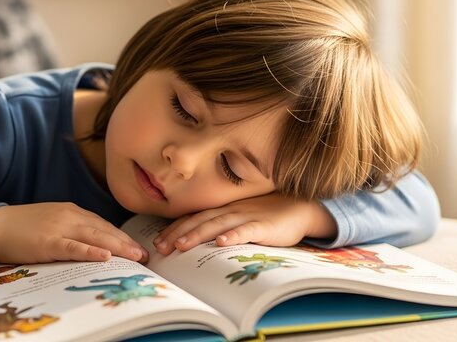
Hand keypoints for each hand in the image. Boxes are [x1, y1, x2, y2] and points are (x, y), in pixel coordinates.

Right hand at [0, 202, 148, 263]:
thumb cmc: (22, 227)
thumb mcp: (52, 222)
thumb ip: (73, 229)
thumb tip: (94, 243)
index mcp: (72, 212)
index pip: (104, 225)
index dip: (122, 237)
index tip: (138, 247)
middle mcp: (70, 216)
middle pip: (105, 230)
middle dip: (127, 243)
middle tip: (145, 256)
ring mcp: (59, 228)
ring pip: (95, 237)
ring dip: (118, 247)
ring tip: (135, 257)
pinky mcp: (47, 242)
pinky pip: (73, 246)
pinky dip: (90, 251)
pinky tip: (104, 256)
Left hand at [152, 193, 336, 254]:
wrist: (299, 209)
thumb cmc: (267, 216)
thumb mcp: (239, 219)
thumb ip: (221, 226)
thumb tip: (197, 242)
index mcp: (223, 210)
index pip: (194, 218)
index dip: (175, 228)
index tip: (157, 241)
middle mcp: (231, 210)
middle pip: (200, 221)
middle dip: (178, 234)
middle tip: (160, 247)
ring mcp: (246, 216)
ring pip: (218, 225)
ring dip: (198, 234)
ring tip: (181, 245)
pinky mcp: (263, 225)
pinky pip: (246, 230)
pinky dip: (233, 235)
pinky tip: (222, 242)